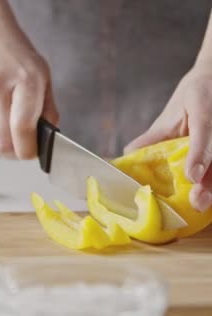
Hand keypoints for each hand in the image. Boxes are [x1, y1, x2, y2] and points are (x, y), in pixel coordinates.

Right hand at [0, 17, 57, 158]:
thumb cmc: (13, 55)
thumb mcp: (41, 74)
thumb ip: (47, 109)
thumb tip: (46, 142)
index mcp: (25, 80)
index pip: (23, 130)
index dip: (29, 151)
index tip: (31, 151)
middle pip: (2, 145)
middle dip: (13, 154)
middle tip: (18, 147)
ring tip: (4, 135)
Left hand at [125, 61, 211, 210]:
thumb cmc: (196, 94)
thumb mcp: (173, 113)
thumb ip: (155, 136)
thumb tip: (128, 154)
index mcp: (205, 109)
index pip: (205, 132)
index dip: (199, 155)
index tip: (192, 176)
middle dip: (209, 182)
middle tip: (197, 202)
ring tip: (201, 204)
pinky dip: (210, 178)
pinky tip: (203, 195)